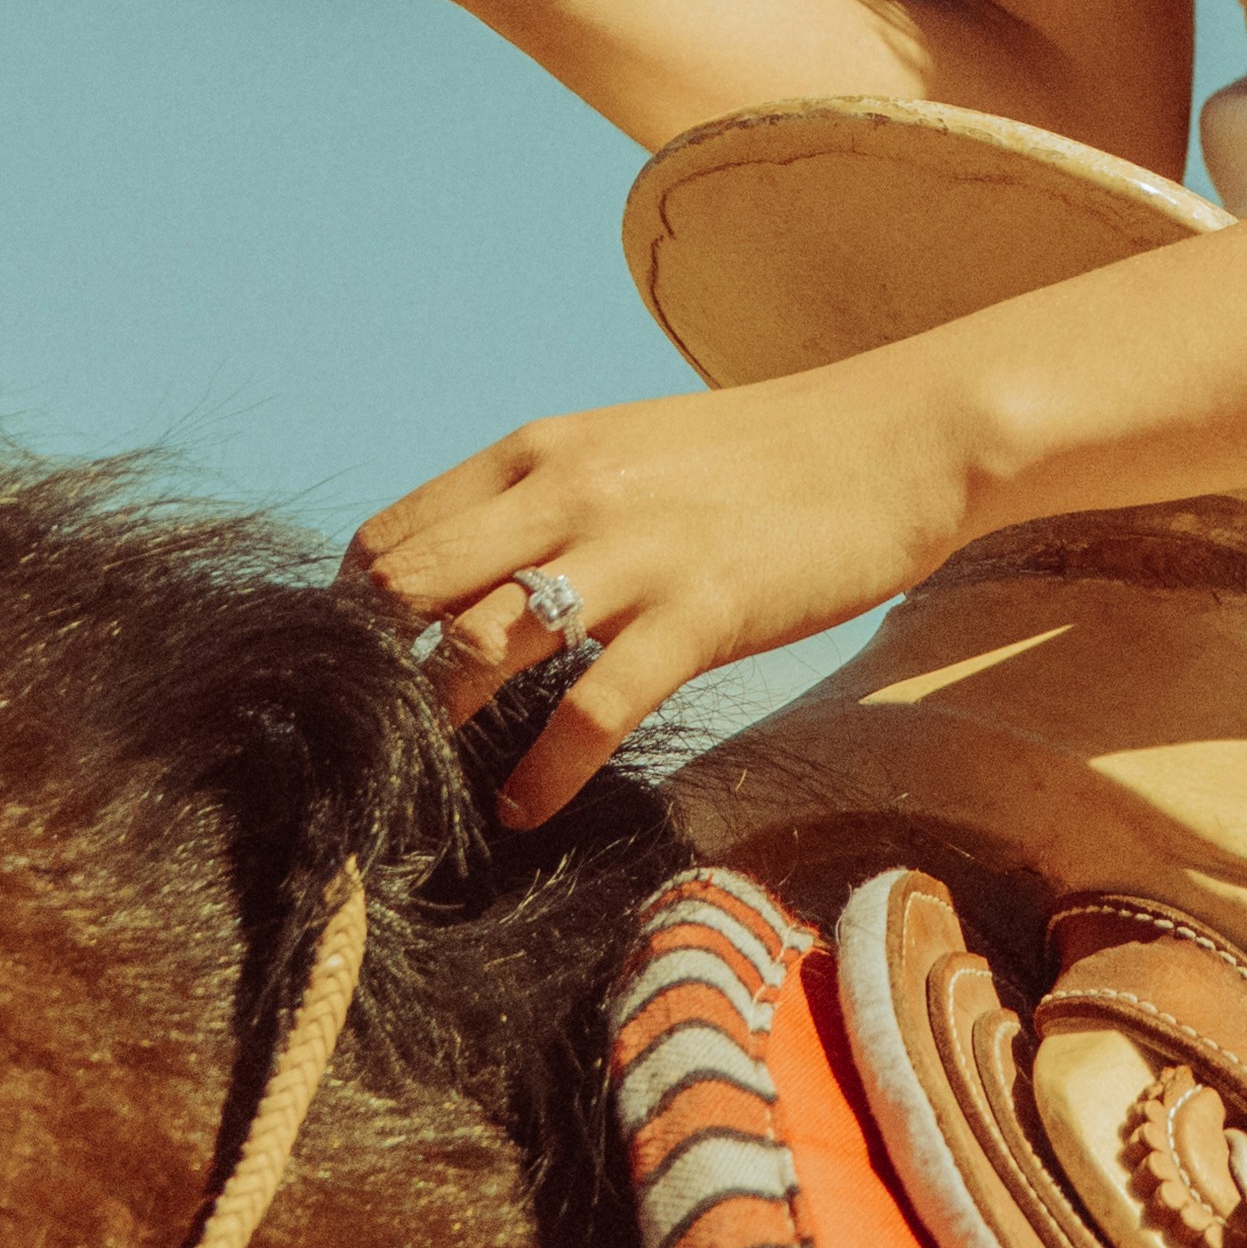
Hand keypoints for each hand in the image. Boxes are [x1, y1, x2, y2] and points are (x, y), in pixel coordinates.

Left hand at [350, 350, 980, 828]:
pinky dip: (543, 771)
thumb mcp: (624, 452)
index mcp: (539, 452)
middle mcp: (566, 493)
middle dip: (372, 674)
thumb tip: (460, 579)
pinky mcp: (701, 613)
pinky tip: (525, 807)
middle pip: (408, 590)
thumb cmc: (758, 458)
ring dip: (440, 728)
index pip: (391, 536)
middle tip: (371, 741)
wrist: (893, 440)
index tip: (357, 679)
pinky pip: (590, 709)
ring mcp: (633, 554)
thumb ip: (540, 503)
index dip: (353, 617)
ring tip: (430, 782)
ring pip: (482, 646)